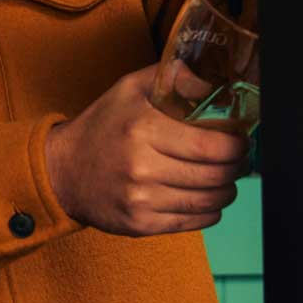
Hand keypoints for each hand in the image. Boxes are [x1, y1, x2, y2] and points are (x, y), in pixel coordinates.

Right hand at [43, 68, 246, 236]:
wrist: (62, 171)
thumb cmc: (102, 126)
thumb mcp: (130, 88)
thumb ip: (174, 78)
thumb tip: (216, 85)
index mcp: (143, 129)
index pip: (211, 146)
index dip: (237, 146)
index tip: (241, 141)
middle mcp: (142, 167)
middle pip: (215, 176)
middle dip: (236, 168)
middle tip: (238, 160)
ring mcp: (141, 200)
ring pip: (209, 202)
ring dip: (226, 191)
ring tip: (223, 178)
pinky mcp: (140, 225)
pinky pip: (194, 223)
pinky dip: (209, 211)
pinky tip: (203, 197)